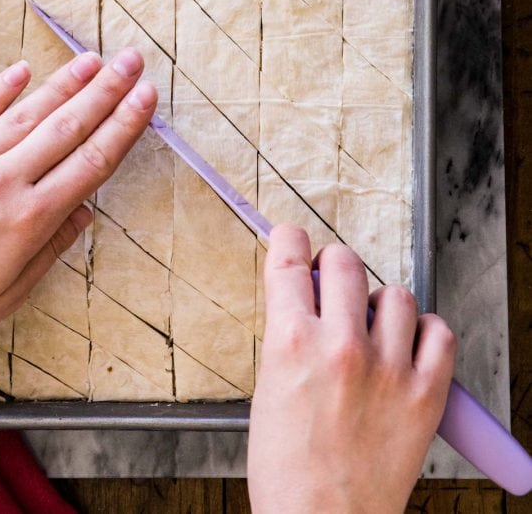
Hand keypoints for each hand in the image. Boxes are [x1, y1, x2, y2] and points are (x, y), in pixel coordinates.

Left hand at [0, 48, 155, 378]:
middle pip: (67, 127)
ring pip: (27, 113)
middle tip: (133, 61)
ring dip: (64, 83)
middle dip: (106, 91)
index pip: (91, 162)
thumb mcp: (7, 295)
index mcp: (27, 221)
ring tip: (93, 59)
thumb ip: (51, 249)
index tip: (146, 99)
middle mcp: (2, 183)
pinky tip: (23, 69)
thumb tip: (84, 213)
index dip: (123, 126)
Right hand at [248, 225, 455, 513]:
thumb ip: (291, 334)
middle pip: (346, 262)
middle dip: (336, 266)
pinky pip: (439, 332)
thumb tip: (312, 297)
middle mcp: (341, 345)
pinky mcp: (426, 394)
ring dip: (382, 303)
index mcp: (291, 341)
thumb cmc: (287, 470)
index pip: (291, 259)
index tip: (294, 239)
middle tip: (335, 283)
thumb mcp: (269, 386)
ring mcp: (388, 368)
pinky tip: (409, 346)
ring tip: (374, 328)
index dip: (291, 240)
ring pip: (396, 294)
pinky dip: (425, 332)